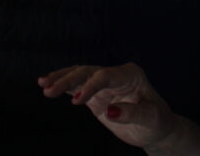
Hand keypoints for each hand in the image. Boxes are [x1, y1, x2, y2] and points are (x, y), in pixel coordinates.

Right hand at [38, 63, 199, 155]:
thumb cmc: (157, 122)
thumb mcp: (150, 119)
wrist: (156, 128)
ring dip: (61, 79)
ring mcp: (104, 84)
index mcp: (130, 74)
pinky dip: (63, 86)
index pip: (105, 75)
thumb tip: (110, 112)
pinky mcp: (96, 95)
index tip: (76, 101)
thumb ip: (132, 114)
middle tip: (47, 89)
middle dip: (67, 79)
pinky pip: (77, 86)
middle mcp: (116, 75)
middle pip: (88, 72)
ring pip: (79, 75)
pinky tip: (47, 85)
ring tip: (42, 83)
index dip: (90, 86)